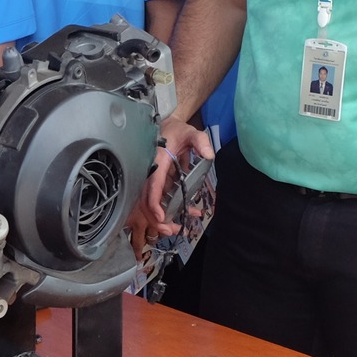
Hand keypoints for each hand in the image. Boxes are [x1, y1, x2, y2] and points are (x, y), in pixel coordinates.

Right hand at [131, 117, 212, 242]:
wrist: (169, 127)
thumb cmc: (177, 130)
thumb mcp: (191, 132)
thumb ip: (200, 141)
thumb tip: (209, 155)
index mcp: (158, 162)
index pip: (152, 185)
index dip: (154, 203)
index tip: (161, 217)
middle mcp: (152, 173)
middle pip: (147, 201)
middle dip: (156, 219)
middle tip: (171, 230)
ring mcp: (155, 179)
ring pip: (152, 203)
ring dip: (162, 218)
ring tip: (177, 228)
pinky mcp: (160, 182)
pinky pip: (162, 199)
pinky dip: (172, 209)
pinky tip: (188, 213)